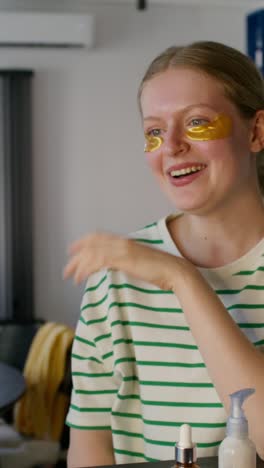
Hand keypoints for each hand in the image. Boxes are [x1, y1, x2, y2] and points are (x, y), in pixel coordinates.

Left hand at [63, 231, 185, 289]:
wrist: (175, 271)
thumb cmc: (161, 270)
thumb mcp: (140, 262)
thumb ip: (126, 261)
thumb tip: (113, 267)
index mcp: (125, 241)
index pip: (98, 237)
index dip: (82, 242)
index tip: (72, 250)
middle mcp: (122, 242)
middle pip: (91, 244)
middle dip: (76, 256)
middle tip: (66, 269)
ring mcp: (123, 249)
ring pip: (92, 253)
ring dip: (79, 265)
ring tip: (71, 277)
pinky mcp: (124, 259)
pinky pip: (99, 261)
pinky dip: (87, 269)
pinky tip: (82, 278)